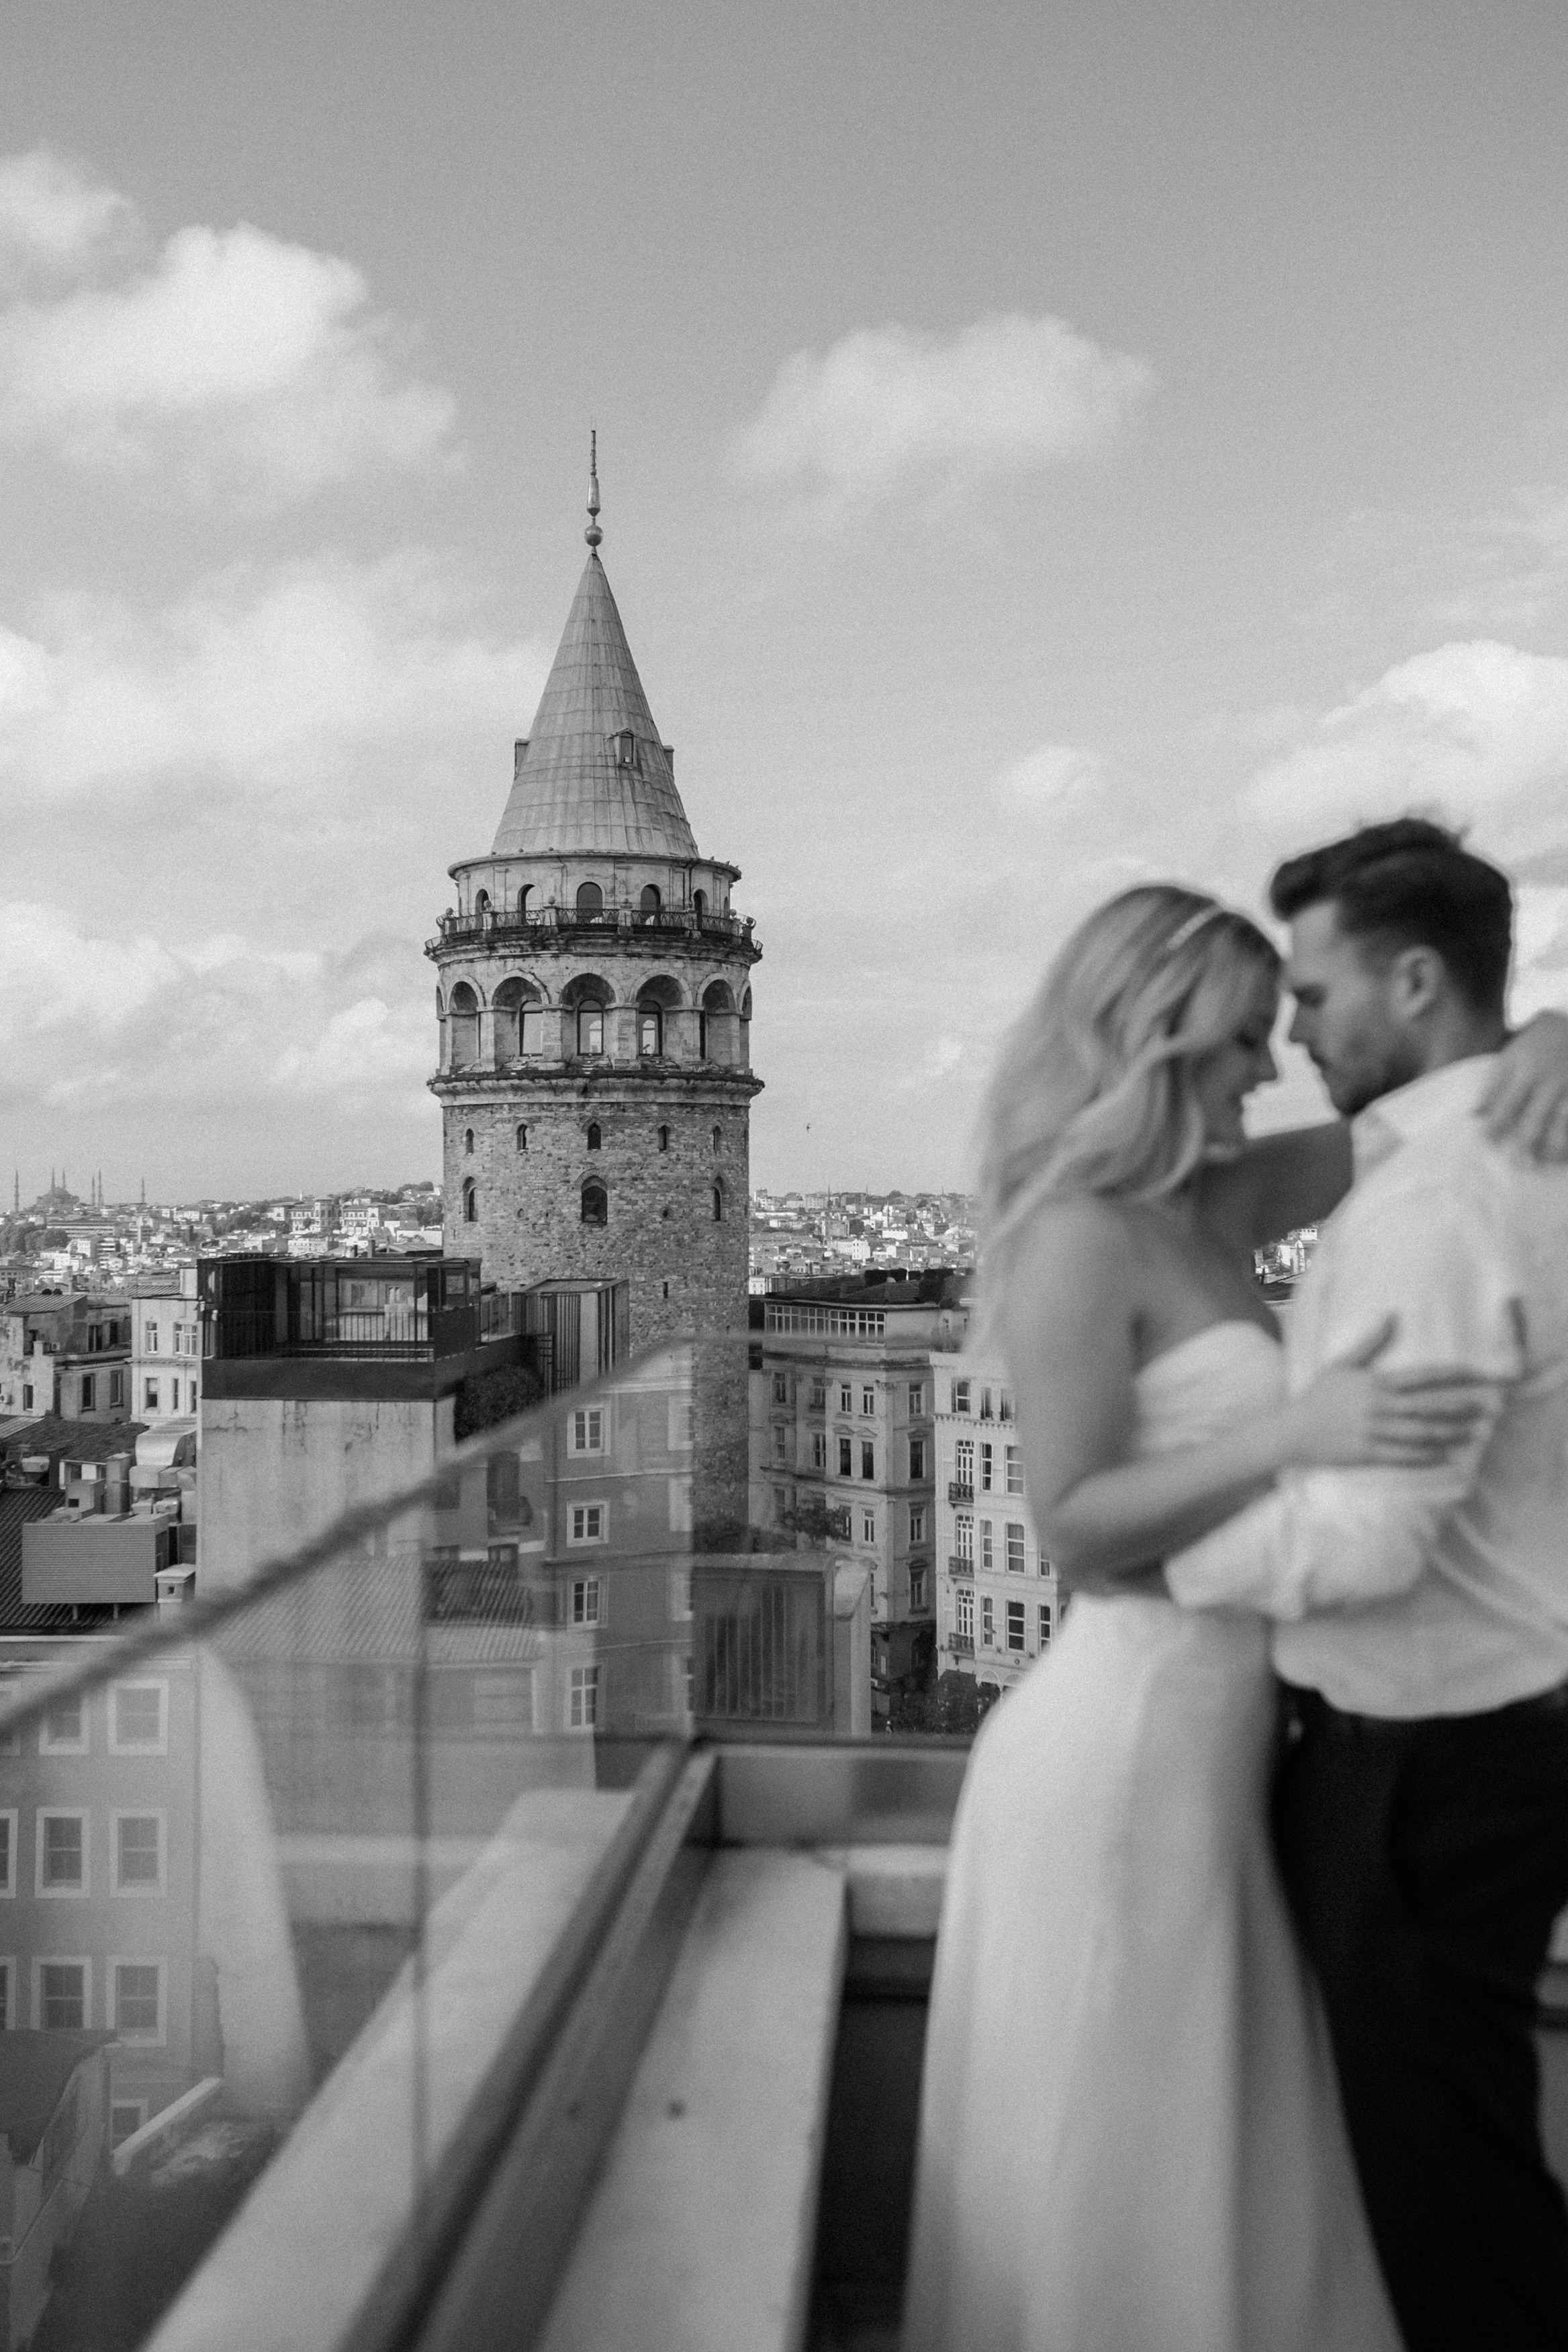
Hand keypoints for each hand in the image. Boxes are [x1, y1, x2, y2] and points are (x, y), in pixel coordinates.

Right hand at [1283, 1316, 1502, 1469]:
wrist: (1292, 1430)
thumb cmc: (1318, 1396)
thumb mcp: (1341, 1364)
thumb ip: (1370, 1342)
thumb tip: (1391, 1316)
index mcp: (1376, 1384)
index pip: (1421, 1377)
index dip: (1450, 1376)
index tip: (1473, 1374)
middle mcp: (1379, 1408)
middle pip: (1427, 1407)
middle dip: (1458, 1407)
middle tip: (1485, 1407)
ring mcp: (1375, 1432)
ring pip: (1420, 1434)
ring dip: (1449, 1433)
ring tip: (1473, 1433)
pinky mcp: (1369, 1454)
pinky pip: (1403, 1457)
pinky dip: (1426, 1457)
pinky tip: (1446, 1457)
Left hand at [1479, 1011, 1567, 1160]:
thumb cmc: (1538, 1039)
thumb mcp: (1511, 1053)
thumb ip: (1493, 1085)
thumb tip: (1474, 1115)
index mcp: (1521, 1066)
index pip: (1503, 1103)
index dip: (1494, 1127)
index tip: (1487, 1144)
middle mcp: (1544, 1077)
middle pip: (1531, 1119)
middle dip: (1522, 1144)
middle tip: (1515, 1165)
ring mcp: (1566, 1085)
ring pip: (1559, 1124)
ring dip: (1550, 1147)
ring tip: (1542, 1164)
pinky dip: (1567, 1136)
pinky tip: (1563, 1155)